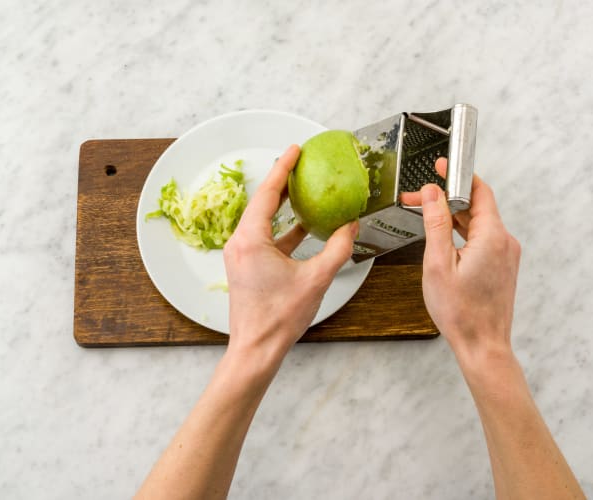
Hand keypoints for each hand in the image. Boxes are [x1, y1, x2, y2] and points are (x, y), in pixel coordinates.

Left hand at [223, 144, 357, 363]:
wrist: (257, 349)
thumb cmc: (280, 317)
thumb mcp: (316, 279)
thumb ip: (338, 249)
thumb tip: (352, 226)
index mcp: (251, 240)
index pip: (268, 194)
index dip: (283, 168)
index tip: (295, 150)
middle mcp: (240, 243)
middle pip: (262, 203)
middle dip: (282, 182)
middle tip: (301, 163)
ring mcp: (241, 255)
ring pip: (263, 220)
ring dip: (283, 206)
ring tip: (303, 188)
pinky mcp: (246, 266)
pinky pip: (265, 238)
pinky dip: (284, 229)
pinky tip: (305, 226)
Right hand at [401, 158, 520, 361]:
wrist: (482, 345)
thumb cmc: (461, 312)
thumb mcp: (438, 264)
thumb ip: (436, 224)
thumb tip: (434, 194)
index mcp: (492, 237)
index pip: (479, 191)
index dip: (458, 175)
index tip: (441, 167)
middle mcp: (505, 242)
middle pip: (476, 205)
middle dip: (446, 198)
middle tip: (418, 198)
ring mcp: (506, 254)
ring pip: (478, 222)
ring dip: (452, 216)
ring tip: (425, 216)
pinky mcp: (502, 265)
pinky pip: (482, 237)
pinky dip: (461, 231)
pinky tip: (442, 236)